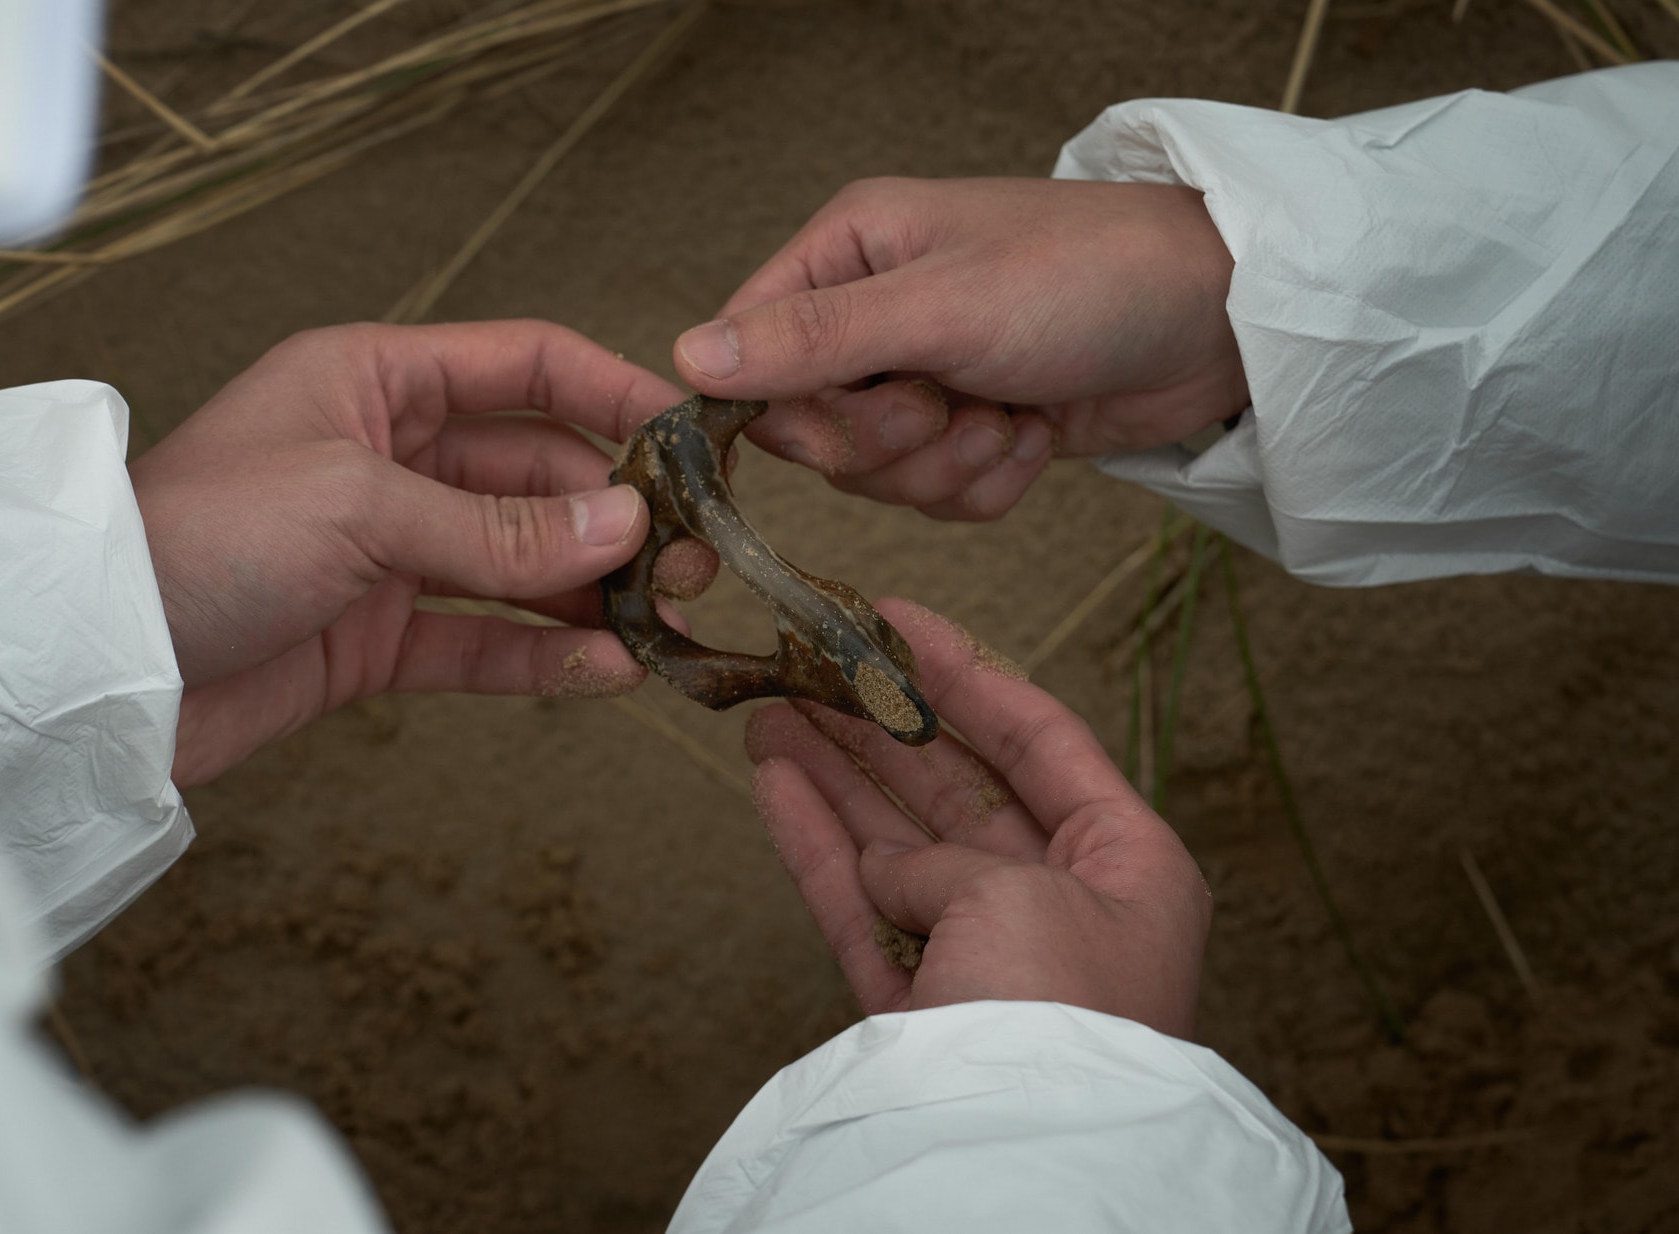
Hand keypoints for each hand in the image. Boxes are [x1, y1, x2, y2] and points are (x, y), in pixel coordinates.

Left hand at [130, 320, 684, 786]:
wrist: (95, 666)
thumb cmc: (199, 538)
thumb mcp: (357, 507)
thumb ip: (497, 527)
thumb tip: (627, 526)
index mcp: (374, 382)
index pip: (523, 366)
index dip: (611, 393)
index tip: (690, 435)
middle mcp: (388, 458)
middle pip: (535, 475)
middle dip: (614, 515)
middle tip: (691, 559)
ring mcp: (385, 552)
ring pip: (518, 564)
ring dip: (591, 592)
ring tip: (666, 621)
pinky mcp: (373, 638)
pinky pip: (479, 640)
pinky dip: (541, 656)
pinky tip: (603, 673)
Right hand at [675, 177, 1245, 520]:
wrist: (1221, 320)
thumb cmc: (1087, 277)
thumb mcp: (941, 306)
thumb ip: (815, 340)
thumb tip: (688, 359)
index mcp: (845, 256)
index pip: (750, 357)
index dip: (788, 412)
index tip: (850, 416)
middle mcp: (872, 316)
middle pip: (812, 435)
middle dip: (889, 444)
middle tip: (952, 405)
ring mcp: (924, 378)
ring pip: (877, 477)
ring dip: (949, 467)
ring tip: (1010, 415)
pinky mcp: (973, 430)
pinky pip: (939, 497)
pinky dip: (988, 484)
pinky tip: (1036, 436)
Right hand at [744, 598, 1210, 1036]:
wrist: (1020, 1162)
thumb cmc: (1059, 1016)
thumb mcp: (1017, 892)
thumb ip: (947, 857)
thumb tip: (893, 872)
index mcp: (1127, 867)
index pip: (1042, 741)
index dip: (966, 674)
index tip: (897, 618)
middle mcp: (1060, 908)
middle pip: (958, 789)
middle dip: (884, 724)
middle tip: (817, 664)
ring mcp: (983, 963)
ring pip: (898, 846)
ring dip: (836, 775)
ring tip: (773, 709)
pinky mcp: (919, 1014)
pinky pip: (862, 910)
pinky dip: (819, 847)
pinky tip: (774, 782)